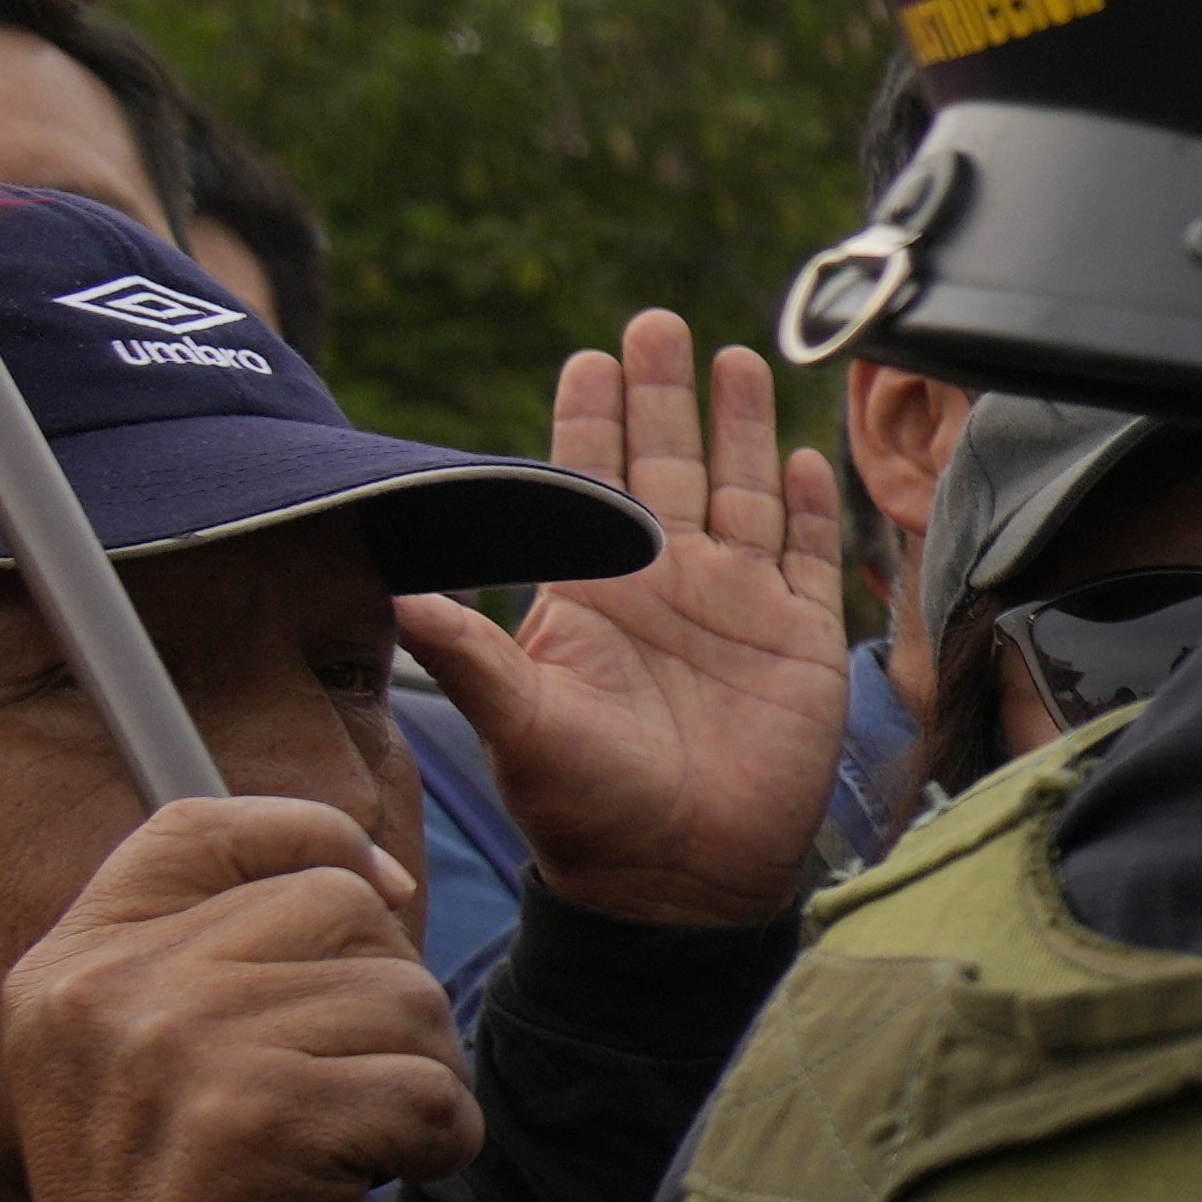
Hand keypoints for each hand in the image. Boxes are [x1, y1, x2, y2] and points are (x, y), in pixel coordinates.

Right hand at [0, 790, 464, 1201]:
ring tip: (349, 1150)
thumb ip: (213, 956)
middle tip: (347, 1090)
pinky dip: (437, 1144)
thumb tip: (364, 873)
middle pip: (339, 905)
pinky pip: (429, 1086)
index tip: (377, 900)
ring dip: (416, 1079)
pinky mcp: (266, 1119)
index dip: (315, 838)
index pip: (208, 824)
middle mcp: (117, 992)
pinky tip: (372, 1189)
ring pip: (403, 995)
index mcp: (77, 966)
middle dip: (385, 997)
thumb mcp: (146, 1063)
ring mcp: (185, 1049)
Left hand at [397, 317, 843, 926]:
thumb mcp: (516, 725)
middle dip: (666, 393)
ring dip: (741, 427)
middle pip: (669, 464)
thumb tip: (390, 594)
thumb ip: (465, 651)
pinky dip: (810, 507)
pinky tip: (803, 457)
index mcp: (592, 592)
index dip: (591, 416)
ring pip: (744, 494)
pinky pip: (810, 558)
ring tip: (739, 358)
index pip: (588, 478)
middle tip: (659, 322)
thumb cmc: (587, 810)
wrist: (680, 879)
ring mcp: (737, 611)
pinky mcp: (800, 643)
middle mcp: (665, 586)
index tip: (591, 354)